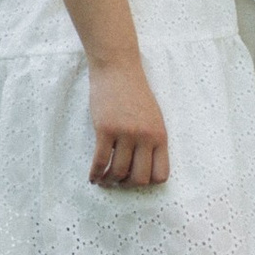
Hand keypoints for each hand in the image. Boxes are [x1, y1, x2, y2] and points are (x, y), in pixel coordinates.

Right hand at [88, 57, 169, 188]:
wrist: (118, 69)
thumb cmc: (135, 92)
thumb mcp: (153, 117)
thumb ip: (152, 140)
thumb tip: (144, 166)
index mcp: (160, 135)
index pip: (161, 174)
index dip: (149, 183)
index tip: (137, 180)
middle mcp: (145, 137)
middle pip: (140, 178)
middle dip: (128, 185)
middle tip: (119, 182)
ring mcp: (125, 133)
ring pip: (118, 172)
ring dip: (110, 181)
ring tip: (104, 180)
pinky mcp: (105, 129)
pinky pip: (100, 161)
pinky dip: (95, 174)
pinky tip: (93, 177)